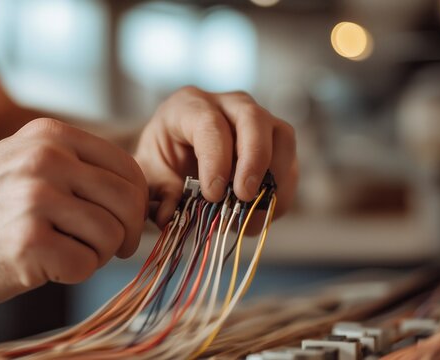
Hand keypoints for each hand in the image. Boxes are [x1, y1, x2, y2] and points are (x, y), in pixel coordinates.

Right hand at [0, 118, 147, 305]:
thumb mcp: (27, 162)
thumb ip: (78, 165)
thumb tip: (137, 191)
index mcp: (51, 136)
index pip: (127, 167)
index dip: (136, 201)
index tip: (125, 221)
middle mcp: (44, 159)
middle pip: (127, 200)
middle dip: (127, 231)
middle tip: (113, 246)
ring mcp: (34, 199)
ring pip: (110, 234)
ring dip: (98, 254)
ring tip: (69, 252)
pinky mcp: (28, 242)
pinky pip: (86, 264)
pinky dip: (76, 272)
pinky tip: (50, 265)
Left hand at [134, 86, 297, 226]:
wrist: (179, 154)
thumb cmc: (163, 159)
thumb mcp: (151, 175)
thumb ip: (159, 194)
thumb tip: (171, 216)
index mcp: (189, 106)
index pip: (209, 124)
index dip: (215, 159)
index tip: (213, 193)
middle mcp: (227, 104)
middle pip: (253, 118)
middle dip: (253, 160)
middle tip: (244, 196)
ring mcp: (256, 119)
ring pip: (281, 136)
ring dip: (274, 176)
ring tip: (255, 210)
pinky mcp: (274, 141)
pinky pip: (289, 160)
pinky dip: (281, 190)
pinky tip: (262, 213)